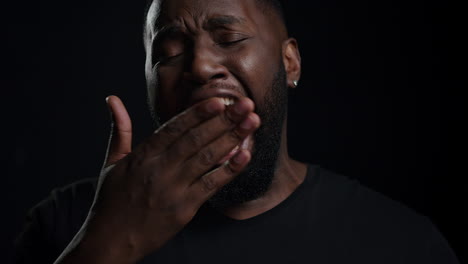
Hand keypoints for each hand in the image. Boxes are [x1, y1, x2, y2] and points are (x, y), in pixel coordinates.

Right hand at [80, 95, 259, 262]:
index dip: (198, 113)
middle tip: (246, 104)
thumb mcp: (111, 162)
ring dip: (232, 138)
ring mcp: (173, 189)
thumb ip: (120, 129)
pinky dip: (229, 169)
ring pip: (206, 158)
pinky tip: (245, 155)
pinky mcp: (184, 209)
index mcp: (142, 156)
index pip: (174, 128)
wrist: (111, 241)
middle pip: (196, 139)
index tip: (219, 100)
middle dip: (223, 119)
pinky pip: (211, 185)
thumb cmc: (112, 201)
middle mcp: (159, 169)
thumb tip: (114, 99)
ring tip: (252, 122)